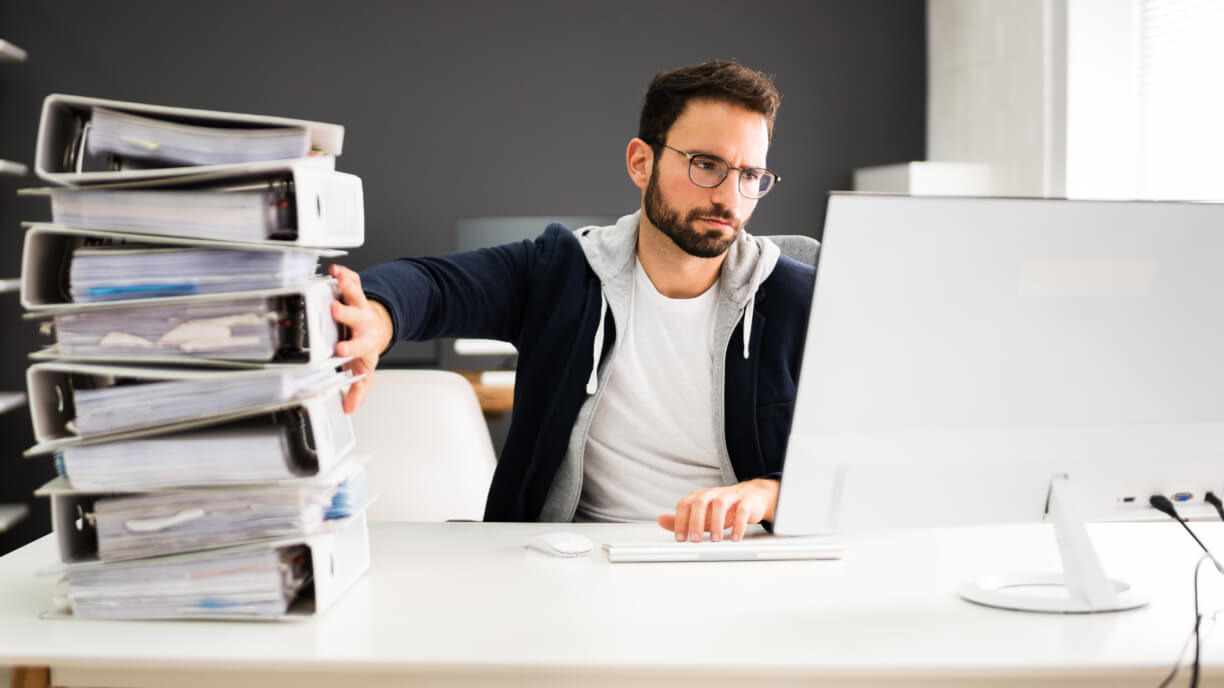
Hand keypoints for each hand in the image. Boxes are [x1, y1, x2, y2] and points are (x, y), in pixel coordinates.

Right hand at [329, 264, 392, 413]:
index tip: (340, 349)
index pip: (357, 347)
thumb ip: (357, 387)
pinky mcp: (355, 292)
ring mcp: (360, 306)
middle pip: (355, 317)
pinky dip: (346, 274)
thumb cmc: (365, 347)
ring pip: (355, 294)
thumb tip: (349, 408)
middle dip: (346, 313)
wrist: (378, 326)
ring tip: (337, 277)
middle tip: (335, 308)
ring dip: (347, 286)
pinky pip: (353, 281)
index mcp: (364, 342)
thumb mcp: (363, 369)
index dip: (349, 348)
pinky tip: (337, 269)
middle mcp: (362, 322)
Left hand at [657, 478, 779, 542]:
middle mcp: (713, 494)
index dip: (680, 521)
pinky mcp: (747, 501)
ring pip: (720, 504)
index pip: (684, 505)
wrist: (752, 497)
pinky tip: (735, 538)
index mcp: (700, 496)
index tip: (680, 539)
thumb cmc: (723, 508)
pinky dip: (739, 525)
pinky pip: (742, 510)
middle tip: (695, 540)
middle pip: (700, 502)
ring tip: (716, 540)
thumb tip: (661, 521)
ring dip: (716, 523)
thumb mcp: (701, 515)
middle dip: (695, 522)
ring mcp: (730, 496)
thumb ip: (682, 518)